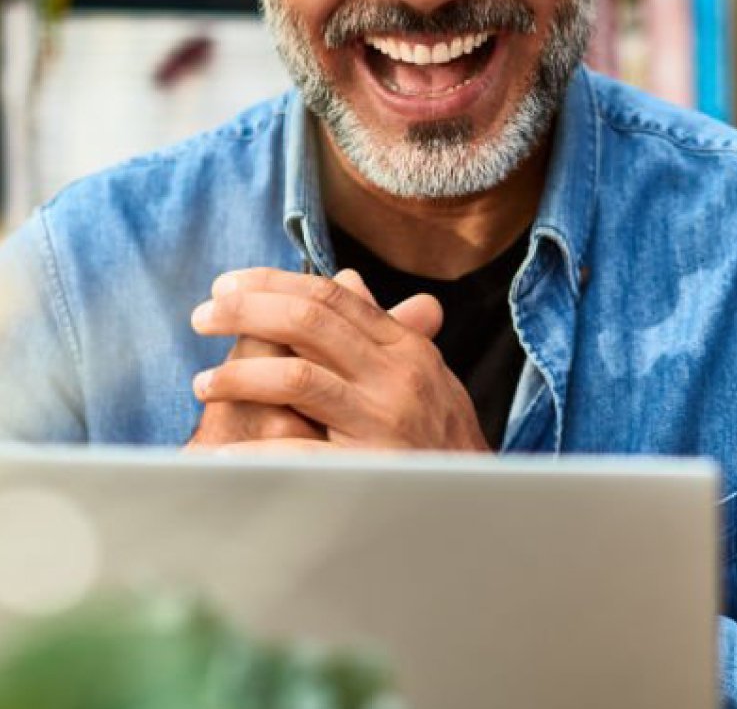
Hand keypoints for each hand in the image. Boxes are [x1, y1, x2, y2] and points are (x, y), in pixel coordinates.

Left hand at [188, 267, 489, 453]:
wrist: (483, 509)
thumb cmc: (443, 438)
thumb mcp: (423, 373)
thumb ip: (381, 327)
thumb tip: (345, 278)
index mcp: (405, 347)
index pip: (331, 296)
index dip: (272, 284)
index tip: (227, 285)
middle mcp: (397, 376)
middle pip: (309, 322)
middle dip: (245, 312)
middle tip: (202, 317)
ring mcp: (385, 423)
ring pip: (298, 378)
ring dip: (239, 376)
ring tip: (203, 384)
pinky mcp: (371, 472)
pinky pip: (300, 455)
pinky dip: (252, 455)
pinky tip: (219, 457)